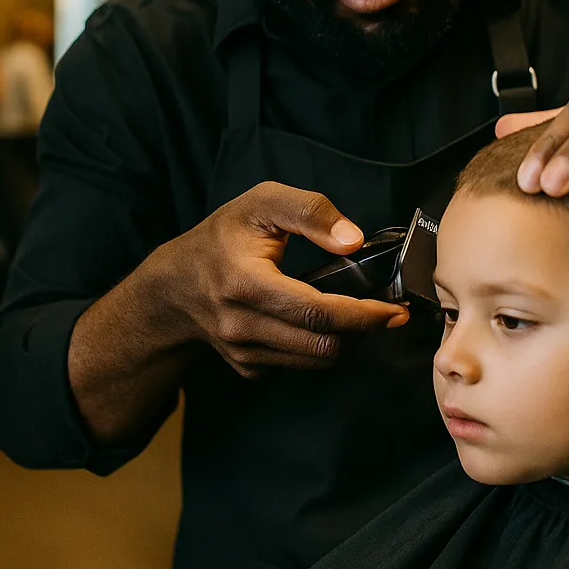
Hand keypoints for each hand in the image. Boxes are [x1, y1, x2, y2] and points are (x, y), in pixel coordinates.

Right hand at [147, 181, 407, 377]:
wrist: (174, 285)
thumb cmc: (223, 236)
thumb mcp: (262, 202)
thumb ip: (310, 212)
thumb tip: (354, 241)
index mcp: (246, 283)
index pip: (317, 311)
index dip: (363, 315)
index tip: (394, 310)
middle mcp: (242, 325)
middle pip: (322, 344)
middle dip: (365, 331)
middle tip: (390, 312)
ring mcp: (243, 352)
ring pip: (315, 360)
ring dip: (348, 342)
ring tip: (364, 316)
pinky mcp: (247, 366)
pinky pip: (299, 364)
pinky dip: (322, 347)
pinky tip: (330, 324)